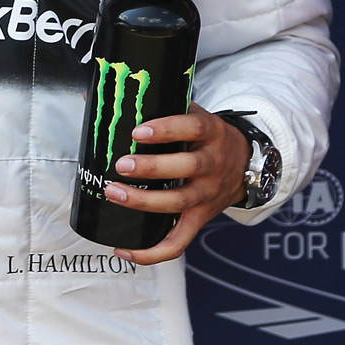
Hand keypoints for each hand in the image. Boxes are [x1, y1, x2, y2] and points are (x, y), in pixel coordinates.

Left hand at [101, 105, 252, 264]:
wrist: (244, 163)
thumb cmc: (205, 136)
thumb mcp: (193, 114)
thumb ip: (159, 104)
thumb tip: (100, 92)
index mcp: (211, 132)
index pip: (192, 127)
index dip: (166, 130)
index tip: (137, 131)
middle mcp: (212, 164)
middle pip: (187, 167)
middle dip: (152, 168)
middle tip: (121, 165)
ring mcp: (207, 194)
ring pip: (180, 202)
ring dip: (145, 201)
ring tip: (114, 192)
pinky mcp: (200, 218)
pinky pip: (179, 242)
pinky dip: (152, 252)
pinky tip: (123, 248)